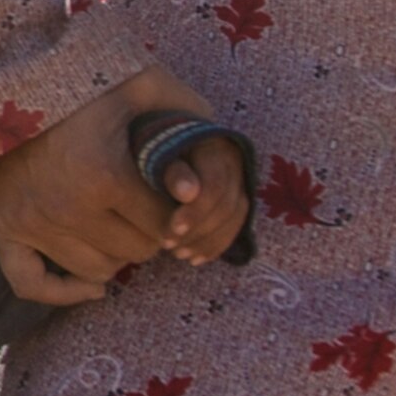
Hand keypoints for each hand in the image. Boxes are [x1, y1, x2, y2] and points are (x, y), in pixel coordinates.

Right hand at [0, 66, 243, 298]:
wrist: (17, 73)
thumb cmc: (92, 82)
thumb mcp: (151, 88)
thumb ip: (190, 126)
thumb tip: (198, 189)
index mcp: (104, 175)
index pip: (165, 227)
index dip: (177, 213)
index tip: (171, 195)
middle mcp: (64, 206)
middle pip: (136, 253)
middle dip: (149, 232)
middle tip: (142, 205)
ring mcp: (28, 220)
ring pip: (97, 271)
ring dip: (115, 252)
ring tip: (114, 221)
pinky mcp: (0, 226)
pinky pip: (32, 283)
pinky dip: (63, 290)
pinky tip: (89, 285)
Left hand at [151, 127, 251, 265]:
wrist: (168, 136)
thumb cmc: (156, 144)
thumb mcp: (158, 152)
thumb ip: (173, 171)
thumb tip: (187, 193)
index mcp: (216, 149)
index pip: (215, 186)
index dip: (196, 212)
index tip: (172, 230)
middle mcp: (234, 164)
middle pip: (227, 206)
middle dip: (198, 231)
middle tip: (169, 247)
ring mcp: (238, 181)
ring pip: (234, 218)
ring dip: (207, 242)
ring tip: (180, 255)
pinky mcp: (236, 197)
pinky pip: (234, 225)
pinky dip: (216, 245)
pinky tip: (196, 259)